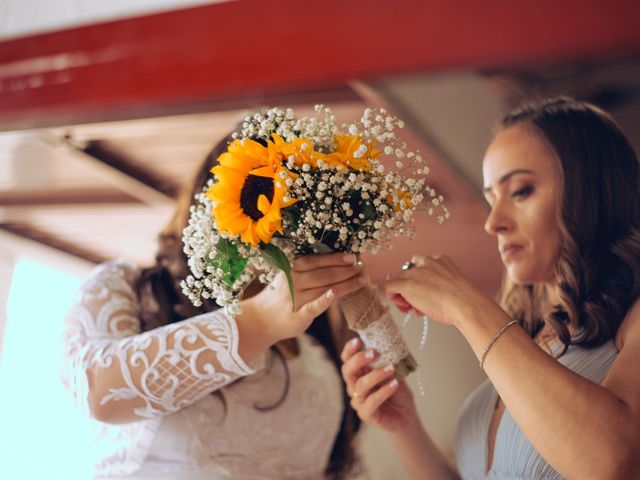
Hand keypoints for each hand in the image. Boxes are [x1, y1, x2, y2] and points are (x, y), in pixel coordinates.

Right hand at [248, 252, 365, 341]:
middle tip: (363, 267)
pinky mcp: (298, 316)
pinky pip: (313, 307)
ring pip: (324, 288)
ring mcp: (295, 299)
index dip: (336, 258)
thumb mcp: (291, 277)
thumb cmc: (282, 295)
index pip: (317, 260)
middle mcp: (293, 281)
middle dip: (346, 270)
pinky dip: (323, 300)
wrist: (262, 319)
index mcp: (292, 268)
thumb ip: (311, 270)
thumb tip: (341, 261)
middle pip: (325, 274)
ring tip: (362, 280)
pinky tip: (335, 294)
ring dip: (346, 283)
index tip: (353, 256)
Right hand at [340, 337, 418, 434]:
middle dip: (358, 360)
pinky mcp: (366, 415)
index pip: (347, 360)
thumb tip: (392, 336)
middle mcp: (354, 387)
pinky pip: (371, 402)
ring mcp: (358, 401)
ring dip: (376, 375)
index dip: (349, 350)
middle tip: (373, 353)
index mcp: (358, 373)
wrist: (407, 417)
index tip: (358, 340)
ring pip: (360, 386)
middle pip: (347, 371)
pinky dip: (384, 391)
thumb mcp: (395, 371)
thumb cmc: (398, 392)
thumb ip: (389, 358)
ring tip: (391, 368)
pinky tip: (394, 384)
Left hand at [385, 254, 493, 326]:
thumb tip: (425, 298)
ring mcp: (415, 272)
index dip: (419, 282)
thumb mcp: (453, 286)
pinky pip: (389, 286)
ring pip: (396, 277)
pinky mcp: (406, 283)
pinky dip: (392, 296)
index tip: (424, 295)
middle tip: (414, 303)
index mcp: (441, 260)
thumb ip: (438, 285)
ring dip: (400, 292)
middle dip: (408, 287)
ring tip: (410, 307)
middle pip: (406, 270)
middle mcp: (426, 261)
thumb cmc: (464, 302)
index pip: (420, 266)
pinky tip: (403, 307)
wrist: (466, 305)